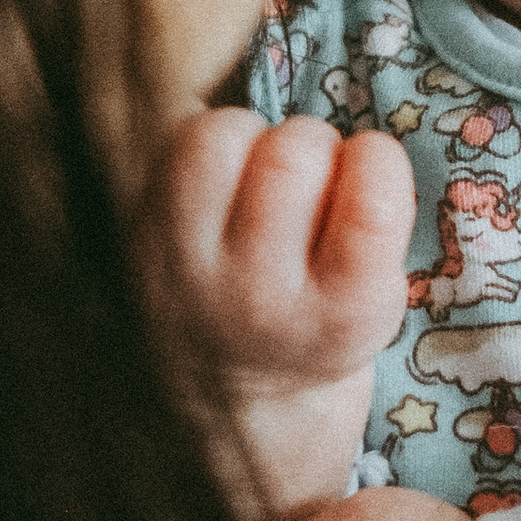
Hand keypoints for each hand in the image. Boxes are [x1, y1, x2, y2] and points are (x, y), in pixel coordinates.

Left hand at [153, 107, 413, 514]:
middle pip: (292, 156)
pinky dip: (206, 141)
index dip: (377, 162)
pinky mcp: (141, 243)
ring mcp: (190, 271)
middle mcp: (260, 298)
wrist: (233, 395)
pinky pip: (175, 147)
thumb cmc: (323, 322)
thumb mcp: (379, 300)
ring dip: (252, 134)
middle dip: (315, 141)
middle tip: (315, 173)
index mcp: (343, 317)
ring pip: (222, 138)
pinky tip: (222, 178)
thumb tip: (360, 125)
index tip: (368, 177)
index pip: (373, 201)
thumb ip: (379, 224)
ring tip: (262, 169)